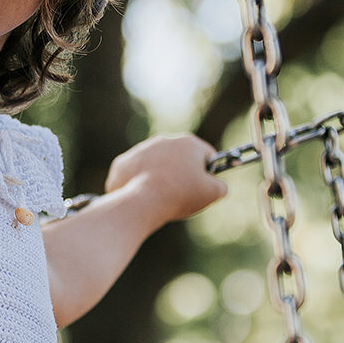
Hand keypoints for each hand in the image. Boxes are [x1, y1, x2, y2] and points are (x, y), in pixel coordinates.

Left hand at [103, 133, 226, 225]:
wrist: (142, 201)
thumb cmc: (180, 195)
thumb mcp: (212, 193)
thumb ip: (221, 186)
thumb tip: (218, 186)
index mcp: (188, 143)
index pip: (205, 155)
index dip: (208, 171)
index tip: (203, 186)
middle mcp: (163, 140)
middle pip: (179, 158)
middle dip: (182, 173)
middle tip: (182, 194)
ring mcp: (140, 150)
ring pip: (155, 164)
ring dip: (160, 177)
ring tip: (161, 197)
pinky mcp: (122, 163)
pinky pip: (135, 173)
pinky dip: (139, 183)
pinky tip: (143, 197)